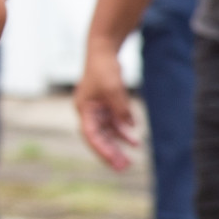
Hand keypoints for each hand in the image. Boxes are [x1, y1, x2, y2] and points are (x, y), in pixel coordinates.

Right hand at [74, 43, 138, 170]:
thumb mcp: (114, 90)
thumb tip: (130, 128)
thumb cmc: (104, 69)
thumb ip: (121, 110)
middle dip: (110, 153)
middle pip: (98, 138)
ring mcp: (97, 109)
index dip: (102, 150)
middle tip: (122, 168)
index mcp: (84, 110)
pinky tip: (134, 139)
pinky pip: (115, 123)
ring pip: (107, 133)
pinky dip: (123, 131)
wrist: (103, 51)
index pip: (91, 135)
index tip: (114, 161)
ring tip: (129, 159)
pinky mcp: (106, 104)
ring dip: (117, 145)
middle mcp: (88, 112)